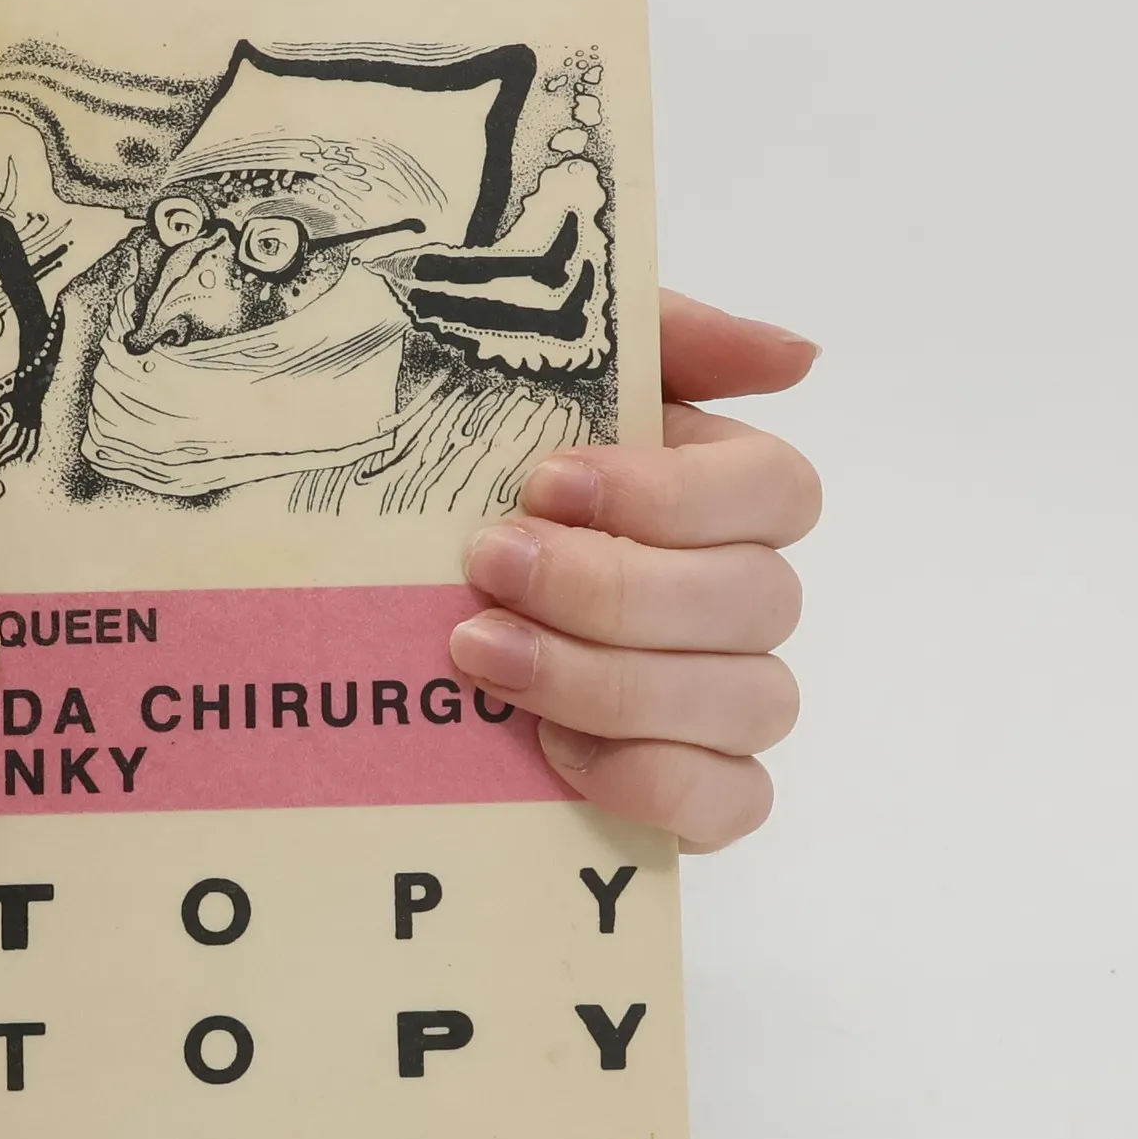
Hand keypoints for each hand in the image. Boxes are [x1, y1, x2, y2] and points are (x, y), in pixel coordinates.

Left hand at [449, 292, 820, 851]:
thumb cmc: (442, 460)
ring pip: (751, 700)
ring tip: (485, 655)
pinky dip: (656, 782)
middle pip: (760, 599)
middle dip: (615, 588)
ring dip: (615, 681)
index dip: (676, 495)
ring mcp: (717, 697)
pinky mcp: (686, 786)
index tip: (546, 485)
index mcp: (710, 489)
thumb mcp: (519, 356)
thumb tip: (793, 358)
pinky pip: (732, 801)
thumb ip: (660, 337)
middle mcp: (732, 594)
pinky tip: (553, 751)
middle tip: (487, 567)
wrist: (344, 596)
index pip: (778, 492)